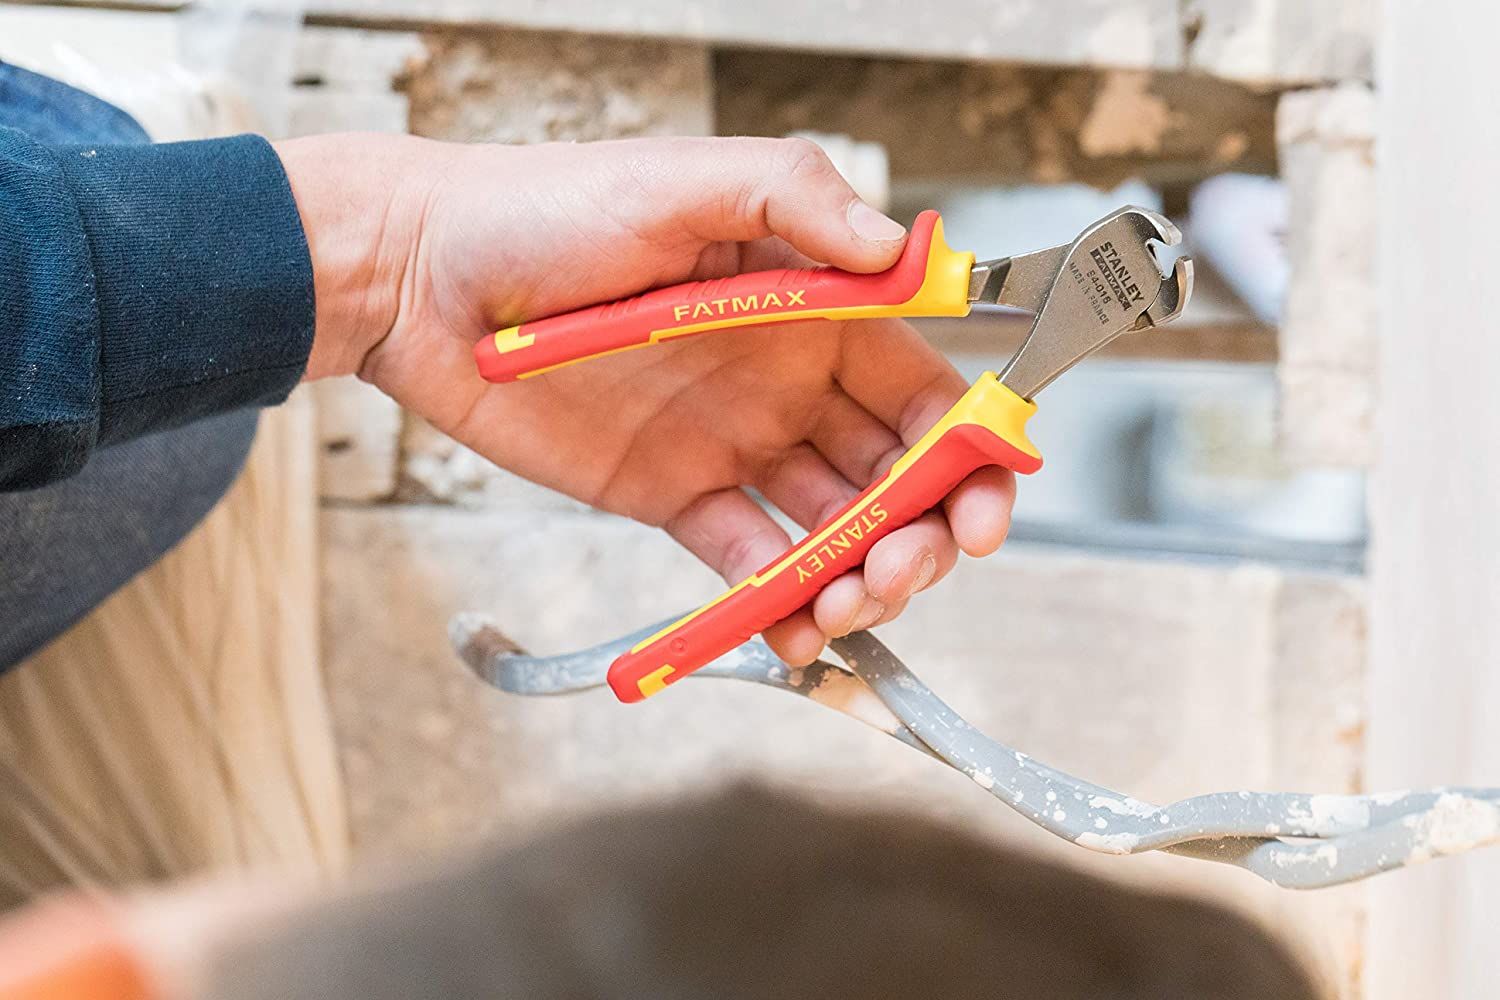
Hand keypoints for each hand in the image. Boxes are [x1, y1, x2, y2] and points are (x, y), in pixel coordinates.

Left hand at [276, 134, 1015, 664]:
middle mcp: (788, 380)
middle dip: (922, 532)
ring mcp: (733, 442)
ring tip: (845, 605)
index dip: (969, 453)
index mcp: (812, 307)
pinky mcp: (672, 494)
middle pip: (893, 474)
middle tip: (904, 569)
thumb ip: (799, 202)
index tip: (985, 507)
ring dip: (859, 576)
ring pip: (831, 526)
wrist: (421, 279)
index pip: (922, 391)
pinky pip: (747, 560)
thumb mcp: (683, 182)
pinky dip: (779, 600)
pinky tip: (793, 627)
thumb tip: (903, 249)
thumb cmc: (545, 209)